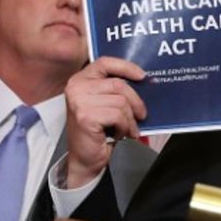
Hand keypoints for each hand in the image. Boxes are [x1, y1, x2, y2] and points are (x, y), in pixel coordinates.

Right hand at [64, 57, 146, 188]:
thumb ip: (115, 91)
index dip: (126, 67)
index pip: (105, 62)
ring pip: (121, 102)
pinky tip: (119, 134)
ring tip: (127, 129)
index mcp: (80, 80)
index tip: (143, 76)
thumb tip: (143, 80)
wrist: (84, 159)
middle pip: (118, 84)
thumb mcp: (104, 104)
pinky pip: (118, 116)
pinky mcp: (86, 116)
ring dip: (130, 119)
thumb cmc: (98, 131)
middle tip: (141, 116)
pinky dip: (124, 127)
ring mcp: (79, 101)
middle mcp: (76, 87)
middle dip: (136, 102)